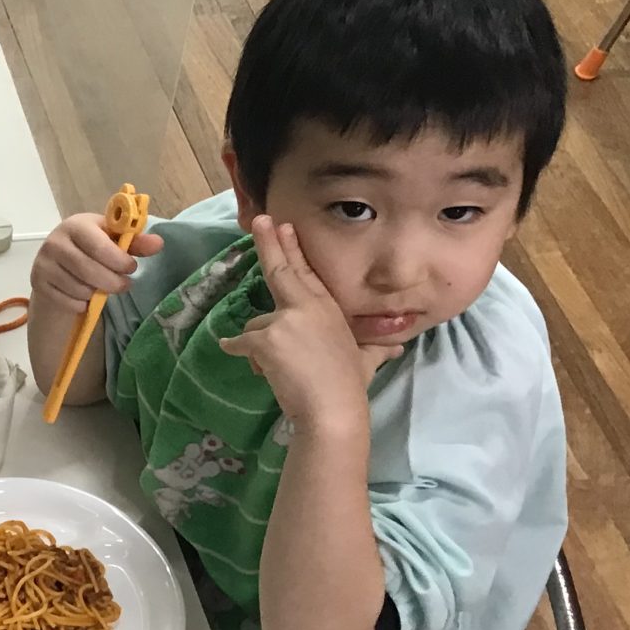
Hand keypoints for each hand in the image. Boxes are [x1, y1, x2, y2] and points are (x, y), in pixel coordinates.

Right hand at [30, 211, 164, 314]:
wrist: (58, 261)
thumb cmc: (91, 246)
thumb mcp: (112, 240)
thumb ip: (136, 242)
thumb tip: (159, 243)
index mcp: (77, 224)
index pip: (99, 245)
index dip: (119, 260)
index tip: (131, 268)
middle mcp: (55, 241)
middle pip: (88, 270)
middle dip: (112, 282)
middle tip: (124, 285)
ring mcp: (43, 263)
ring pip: (78, 288)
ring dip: (96, 293)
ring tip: (100, 287)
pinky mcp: (38, 282)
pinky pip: (67, 301)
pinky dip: (81, 303)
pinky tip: (84, 297)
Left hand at [217, 217, 400, 430]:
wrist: (334, 409)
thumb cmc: (349, 385)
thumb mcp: (368, 360)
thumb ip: (377, 349)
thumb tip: (398, 348)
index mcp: (329, 308)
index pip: (308, 273)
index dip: (294, 248)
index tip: (284, 226)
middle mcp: (308, 307)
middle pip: (281, 271)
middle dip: (269, 243)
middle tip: (260, 220)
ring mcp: (287, 320)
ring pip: (257, 325)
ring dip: (258, 345)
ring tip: (277, 369)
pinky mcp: (267, 339)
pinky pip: (241, 342)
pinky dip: (236, 349)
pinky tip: (232, 352)